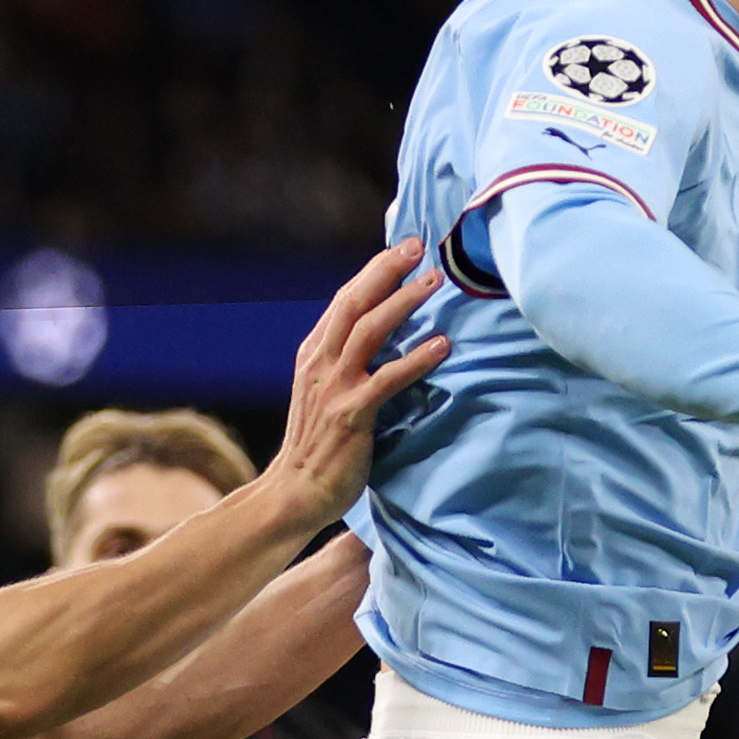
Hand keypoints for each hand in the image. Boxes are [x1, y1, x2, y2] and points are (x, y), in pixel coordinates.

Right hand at [261, 239, 450, 519]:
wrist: (296, 491)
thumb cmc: (319, 445)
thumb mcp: (325, 392)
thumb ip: (345, 362)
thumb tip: (382, 336)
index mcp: (313, 355)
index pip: (344, 300)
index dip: (374, 271)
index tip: (404, 249)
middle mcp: (319, 364)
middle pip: (353, 303)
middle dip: (386, 270)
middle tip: (419, 247)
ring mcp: (333, 388)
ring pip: (369, 331)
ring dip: (403, 302)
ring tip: (435, 282)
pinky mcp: (351, 415)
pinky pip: (387, 379)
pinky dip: (416, 359)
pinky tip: (442, 345)